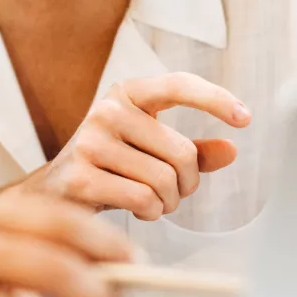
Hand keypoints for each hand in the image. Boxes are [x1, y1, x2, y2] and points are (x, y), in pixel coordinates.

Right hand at [13, 74, 250, 221]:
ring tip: (153, 202)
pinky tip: (138, 210)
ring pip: (164, 181)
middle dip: (188, 183)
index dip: (215, 99)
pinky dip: (151, 212)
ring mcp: (90, 142)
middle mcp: (107, 110)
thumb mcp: (151, 150)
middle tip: (176, 192)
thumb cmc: (109, 167)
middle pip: (182, 152)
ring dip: (169, 202)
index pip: (178, 85)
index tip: (245, 118)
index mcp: (127, 93)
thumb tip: (231, 149)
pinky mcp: (81, 176)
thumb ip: (191, 149)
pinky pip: (143, 200)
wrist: (51, 193)